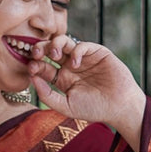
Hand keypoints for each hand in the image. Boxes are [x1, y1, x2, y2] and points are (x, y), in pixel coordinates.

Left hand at [28, 36, 144, 151]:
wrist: (119, 107)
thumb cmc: (93, 109)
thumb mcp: (66, 106)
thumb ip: (47, 95)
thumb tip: (31, 79)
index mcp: (62, 79)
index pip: (43, 67)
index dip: (34, 65)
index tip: (31, 68)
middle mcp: (70, 66)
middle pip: (49, 50)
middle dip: (40, 49)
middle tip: (36, 54)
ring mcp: (83, 58)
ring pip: (63, 42)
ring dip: (55, 44)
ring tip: (54, 55)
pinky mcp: (97, 52)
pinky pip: (82, 45)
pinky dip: (76, 51)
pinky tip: (75, 63)